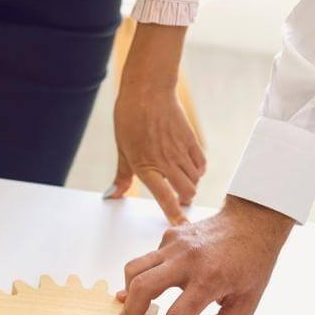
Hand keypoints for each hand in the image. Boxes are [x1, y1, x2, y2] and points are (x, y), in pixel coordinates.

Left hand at [108, 84, 203, 223]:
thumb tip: (113, 195)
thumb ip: (122, 176)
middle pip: (187, 191)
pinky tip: (190, 169)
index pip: (164, 197)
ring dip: (191, 185)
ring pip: (195, 179)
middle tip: (179, 199)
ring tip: (182, 182)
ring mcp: (180, 150)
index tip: (181, 225)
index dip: (174, 213)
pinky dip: (198, 171)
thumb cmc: (129, 118)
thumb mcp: (122, 149)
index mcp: (146, 166)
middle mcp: (166, 161)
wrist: (147, 90)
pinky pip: (201, 164)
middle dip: (184, 200)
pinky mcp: (191, 139)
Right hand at [113, 195, 293, 314]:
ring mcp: (175, 245)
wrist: (253, 222)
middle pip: (144, 288)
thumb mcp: (245, 305)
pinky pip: (147, 259)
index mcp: (210, 279)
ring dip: (127, 294)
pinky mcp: (169, 236)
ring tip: (127, 311)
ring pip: (135, 269)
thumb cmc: (252, 264)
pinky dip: (142, 276)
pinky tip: (149, 288)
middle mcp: (188, 259)